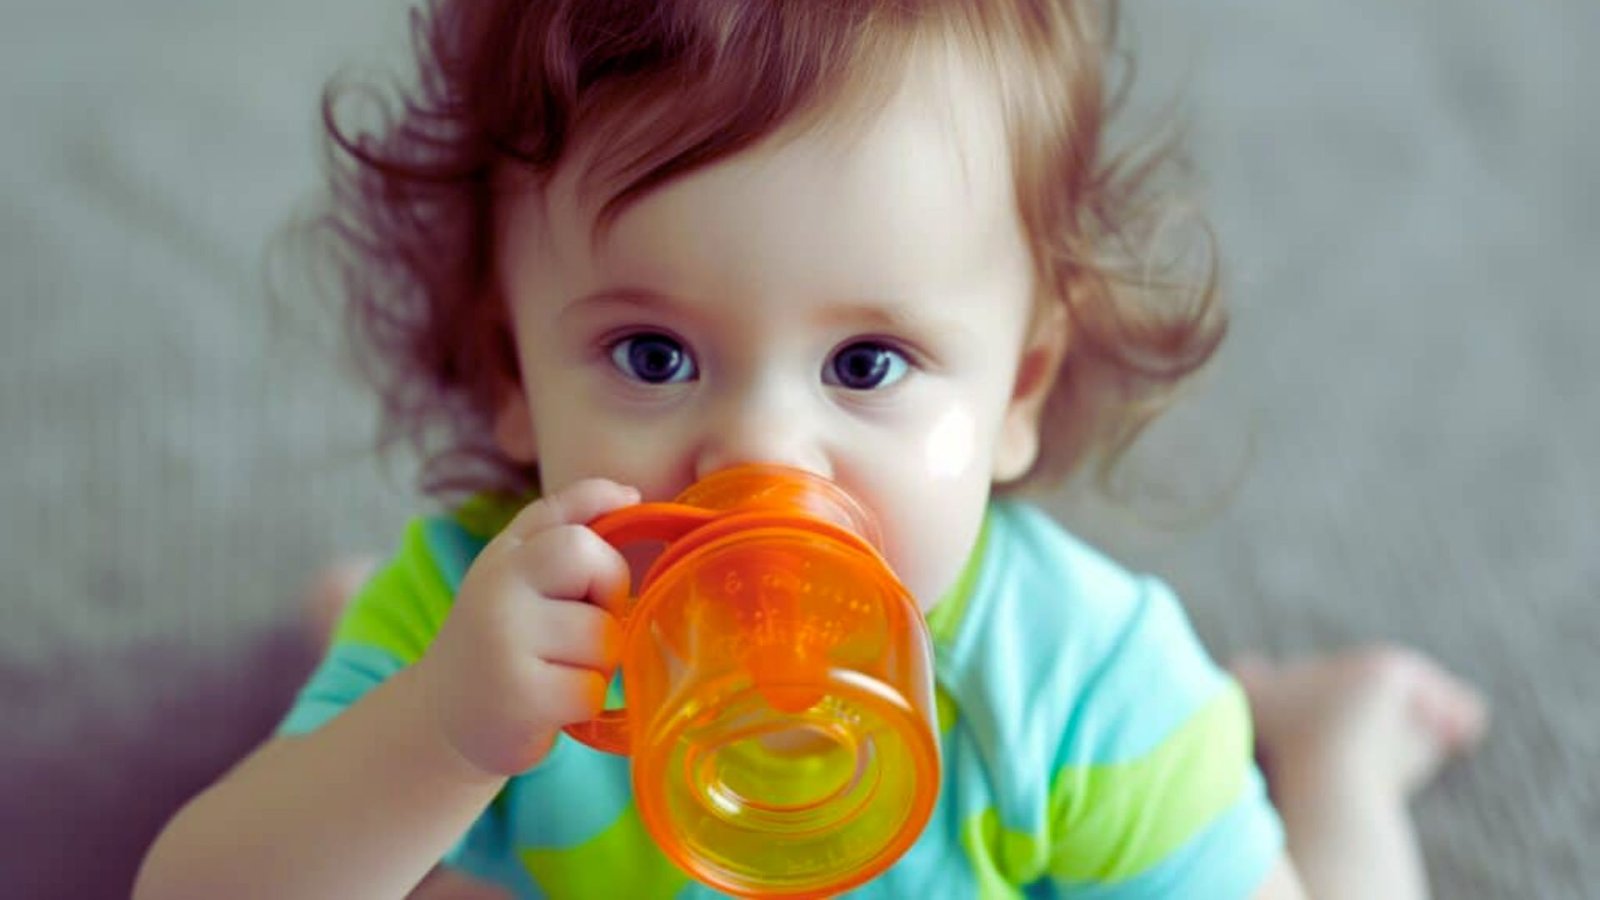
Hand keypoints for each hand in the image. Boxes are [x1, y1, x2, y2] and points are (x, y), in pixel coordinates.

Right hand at [414, 478, 638, 776]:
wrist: (442, 714)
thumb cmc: (501, 631)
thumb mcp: (519, 561)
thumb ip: (570, 515)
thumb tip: (631, 492)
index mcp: (507, 554)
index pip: (581, 534)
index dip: (603, 565)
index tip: (584, 592)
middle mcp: (499, 588)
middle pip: (602, 572)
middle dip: (609, 604)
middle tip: (575, 630)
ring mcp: (506, 643)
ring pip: (605, 640)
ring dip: (597, 663)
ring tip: (555, 670)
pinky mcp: (519, 698)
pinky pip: (591, 691)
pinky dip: (582, 702)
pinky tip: (547, 704)